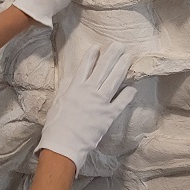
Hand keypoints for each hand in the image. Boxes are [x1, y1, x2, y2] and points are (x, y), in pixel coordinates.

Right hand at [35, 44, 135, 173]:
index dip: (92, 56)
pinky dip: (127, 95)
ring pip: (113, 80)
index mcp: (75, 88)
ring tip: (128, 57)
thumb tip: (71, 77)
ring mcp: (100, 103)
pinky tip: (133, 87)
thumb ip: (66, 88)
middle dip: (112, 55)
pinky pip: (121, 102)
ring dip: (122, 67)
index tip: (97, 46)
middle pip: (102, 69)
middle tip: (119, 45)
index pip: (85, 67)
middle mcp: (89, 92)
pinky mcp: (108, 115)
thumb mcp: (58, 102)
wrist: (64, 144)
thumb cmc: (56, 125)